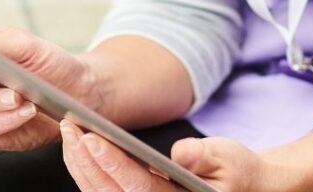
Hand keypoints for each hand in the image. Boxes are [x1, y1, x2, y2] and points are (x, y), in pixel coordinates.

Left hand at [60, 120, 288, 191]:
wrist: (243, 187)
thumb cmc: (237, 172)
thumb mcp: (232, 158)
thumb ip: (208, 156)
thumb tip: (182, 153)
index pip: (137, 188)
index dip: (112, 165)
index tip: (92, 140)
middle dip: (85, 161)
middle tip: (69, 128)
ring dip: (81, 166)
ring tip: (69, 133)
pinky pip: (106, 191)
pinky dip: (88, 172)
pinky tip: (79, 150)